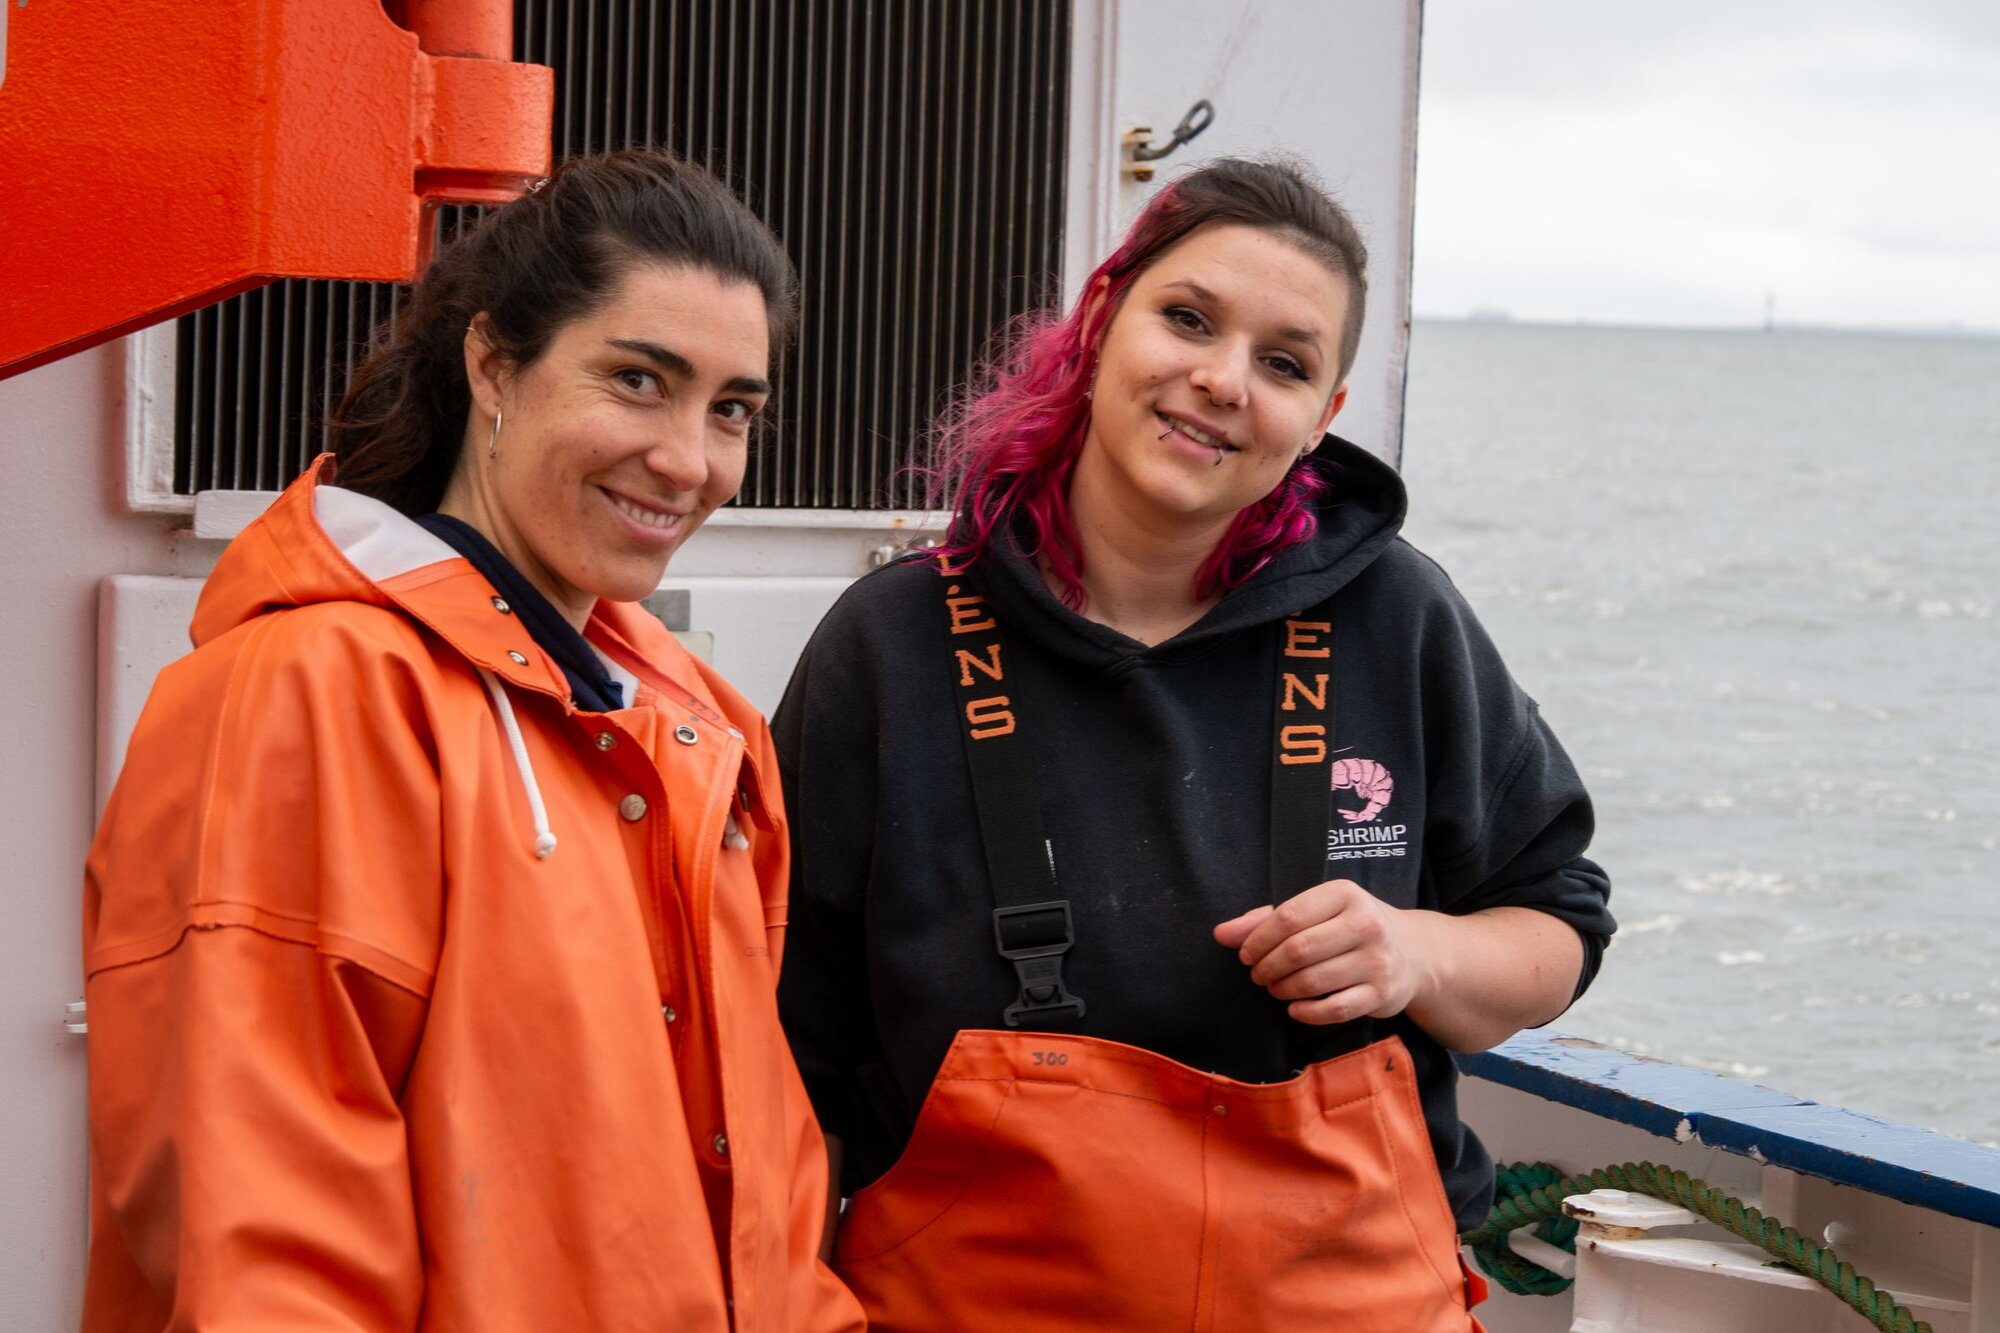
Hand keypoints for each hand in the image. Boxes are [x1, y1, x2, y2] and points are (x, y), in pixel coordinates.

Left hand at [1213, 879, 1435, 1025]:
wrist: (1413, 952)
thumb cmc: (1351, 928)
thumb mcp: (1316, 912)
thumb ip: (1266, 920)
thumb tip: (1221, 934)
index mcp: (1344, 894)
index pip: (1288, 916)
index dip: (1257, 940)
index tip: (1245, 955)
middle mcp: (1365, 924)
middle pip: (1298, 950)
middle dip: (1267, 967)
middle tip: (1259, 975)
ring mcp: (1377, 960)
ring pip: (1312, 981)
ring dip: (1283, 990)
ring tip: (1275, 988)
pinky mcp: (1382, 993)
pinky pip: (1333, 1009)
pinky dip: (1305, 1012)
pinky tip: (1295, 1007)